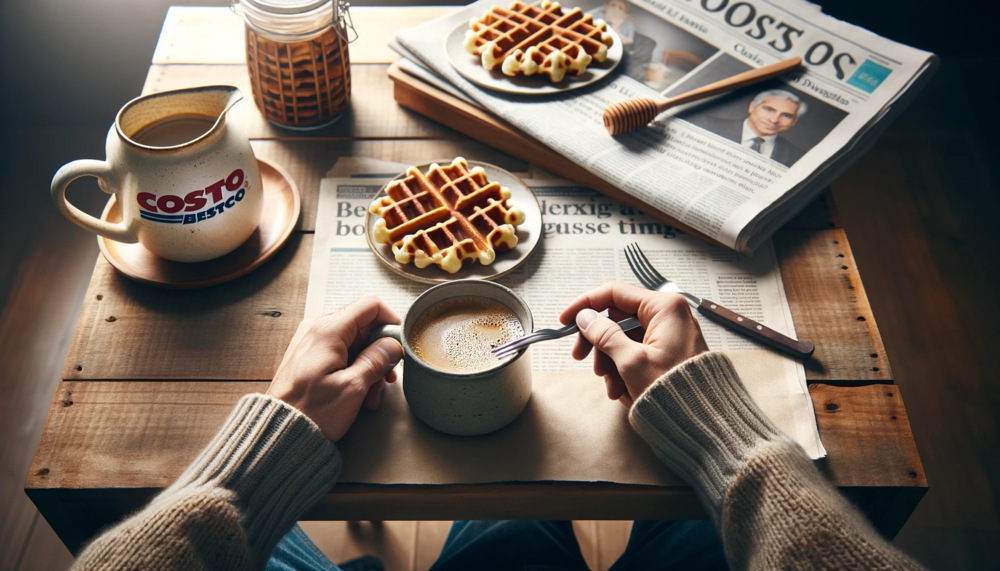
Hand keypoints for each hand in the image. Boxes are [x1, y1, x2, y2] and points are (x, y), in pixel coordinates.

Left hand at [266, 295, 403, 441]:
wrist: (279, 431)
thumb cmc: (311, 411)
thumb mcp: (353, 387)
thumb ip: (377, 360)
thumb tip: (393, 344)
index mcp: (328, 331)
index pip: (371, 305)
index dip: (391, 321)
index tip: (400, 343)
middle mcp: (318, 330)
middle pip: (364, 327)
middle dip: (381, 353)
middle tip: (387, 380)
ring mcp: (313, 343)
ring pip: (355, 344)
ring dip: (370, 367)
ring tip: (371, 396)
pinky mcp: (311, 357)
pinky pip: (342, 355)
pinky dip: (355, 371)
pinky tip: (360, 394)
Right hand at [559, 281, 707, 405]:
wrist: (704, 423)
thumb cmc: (675, 392)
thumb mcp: (631, 362)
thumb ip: (605, 335)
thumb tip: (585, 318)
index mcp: (665, 307)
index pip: (614, 292)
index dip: (586, 305)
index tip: (566, 320)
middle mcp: (669, 315)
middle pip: (618, 317)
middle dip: (598, 341)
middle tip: (581, 358)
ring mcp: (670, 333)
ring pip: (624, 337)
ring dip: (610, 360)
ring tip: (611, 385)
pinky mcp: (669, 351)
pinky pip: (637, 351)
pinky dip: (623, 368)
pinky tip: (621, 389)